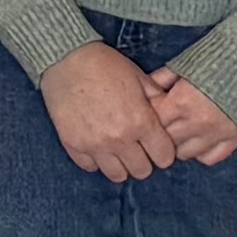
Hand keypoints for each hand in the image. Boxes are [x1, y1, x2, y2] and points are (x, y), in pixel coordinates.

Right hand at [43, 45, 188, 182]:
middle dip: (144, 161)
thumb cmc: (105, 65)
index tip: (159, 146)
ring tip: (118, 151)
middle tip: (139, 149)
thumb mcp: (139, 77)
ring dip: (121, 165)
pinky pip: (90, 167)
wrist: (66, 60)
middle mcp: (119, 139)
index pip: (164, 157)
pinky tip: (98, 147)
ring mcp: (95, 145)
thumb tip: (170, 111)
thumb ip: (156, 99)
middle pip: (142, 171)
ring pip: (117, 175)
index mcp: (141, 122)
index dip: (164, 152)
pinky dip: (96, 160)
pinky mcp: (73, 146)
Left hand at [143, 71, 236, 167]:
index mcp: (181, 102)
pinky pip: (209, 158)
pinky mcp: (233, 139)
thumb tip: (143, 91)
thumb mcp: (184, 65)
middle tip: (165, 122)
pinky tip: (200, 138)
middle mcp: (197, 122)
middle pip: (165, 141)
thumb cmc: (216, 58)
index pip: (153, 122)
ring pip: (184, 154)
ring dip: (179, 144)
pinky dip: (201, 151)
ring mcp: (216, 134)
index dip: (149, 117)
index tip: (151, 112)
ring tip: (182, 130)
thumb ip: (161, 80)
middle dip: (161, 132)